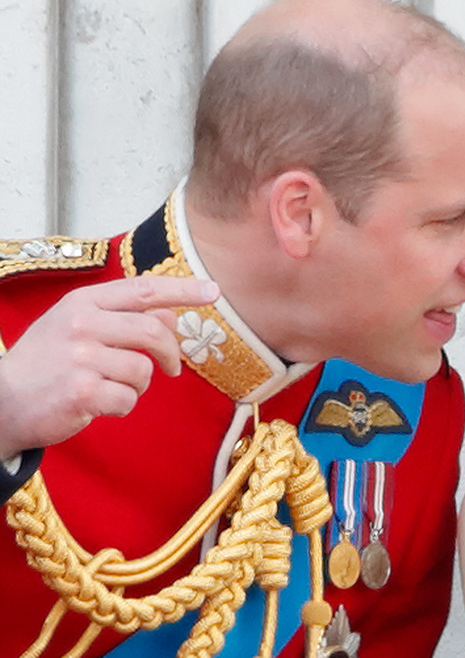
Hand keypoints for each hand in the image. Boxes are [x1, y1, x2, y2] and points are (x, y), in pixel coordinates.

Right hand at [0, 276, 219, 457]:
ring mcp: (80, 358)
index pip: (143, 289)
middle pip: (153, 331)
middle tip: (173, 368)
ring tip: (113, 387)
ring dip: (138, 385)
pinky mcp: (82, 392)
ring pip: (143, 370)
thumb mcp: (79, 327)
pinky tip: (99, 404)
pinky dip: (122, 406)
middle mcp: (81, 324)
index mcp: (83, 302)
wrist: (2, 400)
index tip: (213, 291)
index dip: (183, 290)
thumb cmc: (47, 362)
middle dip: (170, 353)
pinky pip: (129, 399)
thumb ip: (124, 317)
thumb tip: (170, 314)